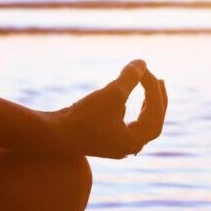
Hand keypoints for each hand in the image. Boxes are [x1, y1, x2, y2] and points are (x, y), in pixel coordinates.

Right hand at [50, 60, 167, 158]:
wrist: (51, 135)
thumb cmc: (84, 116)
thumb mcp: (111, 93)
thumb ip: (130, 78)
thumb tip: (143, 63)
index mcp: (135, 141)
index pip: (154, 111)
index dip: (153, 88)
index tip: (145, 69)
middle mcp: (128, 147)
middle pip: (152, 122)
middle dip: (156, 99)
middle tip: (158, 80)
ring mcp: (115, 146)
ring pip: (139, 125)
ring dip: (145, 105)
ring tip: (148, 86)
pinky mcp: (102, 140)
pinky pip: (124, 126)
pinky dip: (129, 111)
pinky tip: (123, 100)